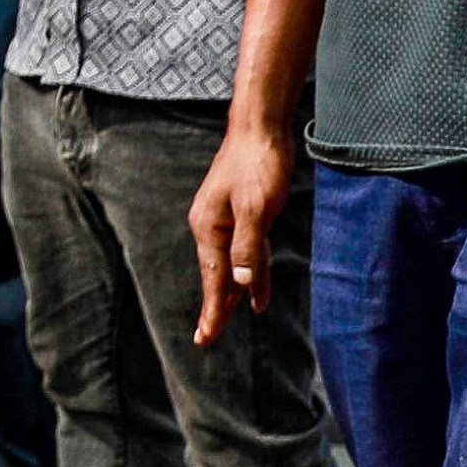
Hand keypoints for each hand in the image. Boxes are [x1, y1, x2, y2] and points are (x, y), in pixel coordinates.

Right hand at [187, 122, 296, 343]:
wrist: (261, 128)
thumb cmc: (258, 164)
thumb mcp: (256, 208)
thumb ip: (248, 246)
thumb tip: (240, 284)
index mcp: (209, 227)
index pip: (213, 279)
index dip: (213, 309)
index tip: (205, 337)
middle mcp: (211, 226)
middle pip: (215, 275)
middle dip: (215, 306)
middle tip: (206, 338)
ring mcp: (225, 220)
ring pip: (231, 265)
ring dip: (234, 293)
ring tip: (233, 319)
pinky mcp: (242, 213)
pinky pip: (244, 252)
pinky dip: (251, 273)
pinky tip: (257, 288)